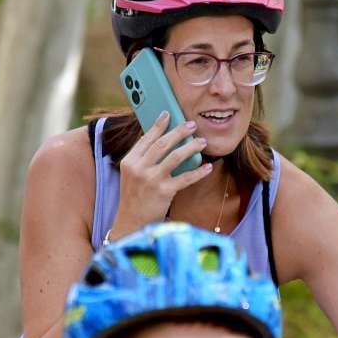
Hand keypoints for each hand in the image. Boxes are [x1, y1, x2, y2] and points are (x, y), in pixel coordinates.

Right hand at [112, 111, 211, 235]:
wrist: (131, 223)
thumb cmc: (134, 197)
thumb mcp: (131, 175)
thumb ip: (142, 158)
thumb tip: (163, 140)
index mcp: (129, 161)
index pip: (146, 138)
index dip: (158, 125)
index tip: (168, 114)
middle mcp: (139, 168)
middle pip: (162, 144)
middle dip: (179, 131)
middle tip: (192, 125)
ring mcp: (151, 180)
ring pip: (175, 157)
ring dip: (191, 147)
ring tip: (202, 142)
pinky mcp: (164, 192)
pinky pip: (186, 178)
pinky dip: (198, 172)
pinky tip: (207, 167)